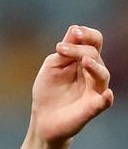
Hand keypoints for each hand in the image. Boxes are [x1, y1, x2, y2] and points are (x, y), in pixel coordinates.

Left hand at [30, 25, 112, 143]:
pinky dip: (106, 98)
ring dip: (94, 66)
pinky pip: (104, 102)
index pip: (94, 42)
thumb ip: (64, 50)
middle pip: (95, 54)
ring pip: (102, 75)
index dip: (87, 35)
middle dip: (78, 49)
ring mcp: (95, 90)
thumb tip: (75, 29)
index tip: (74, 32)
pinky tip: (106, 94)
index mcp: (84, 60)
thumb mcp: (52, 65)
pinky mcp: (92, 108)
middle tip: (60, 48)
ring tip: (84, 61)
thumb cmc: (48, 90)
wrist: (42, 118)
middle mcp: (93, 73)